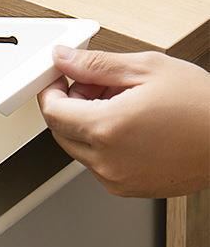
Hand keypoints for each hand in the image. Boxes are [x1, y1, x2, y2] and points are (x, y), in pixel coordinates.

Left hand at [39, 47, 209, 197]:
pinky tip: (132, 126)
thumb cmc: (201, 106)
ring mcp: (116, 179)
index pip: (52, 110)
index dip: (51, 88)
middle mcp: (106, 160)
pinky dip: (104, 143)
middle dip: (71, 104)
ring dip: (88, 124)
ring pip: (79, 148)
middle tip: (99, 85)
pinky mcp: (128, 188)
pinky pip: (98, 163)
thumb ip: (96, 65)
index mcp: (106, 128)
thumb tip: (63, 58)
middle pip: (61, 131)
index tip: (58, 76)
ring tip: (124, 104)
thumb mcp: (146, 69)